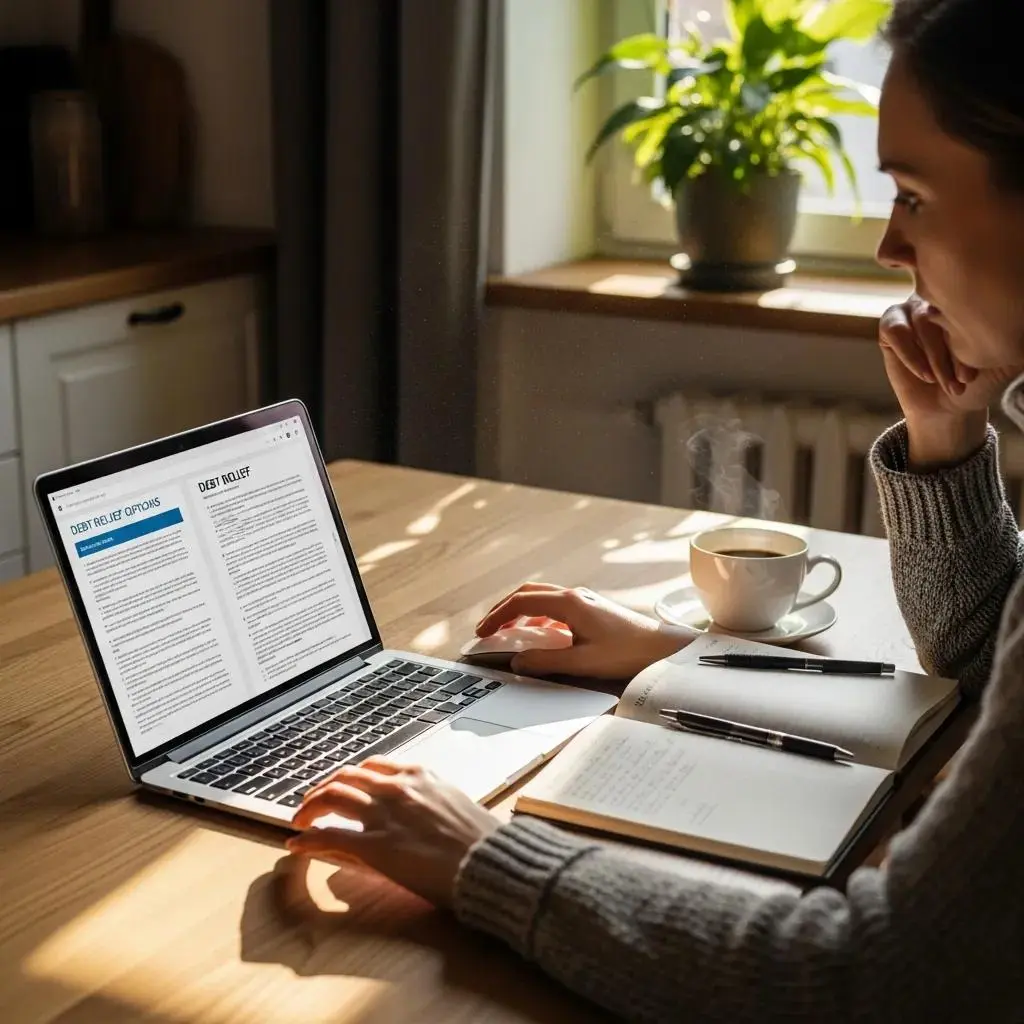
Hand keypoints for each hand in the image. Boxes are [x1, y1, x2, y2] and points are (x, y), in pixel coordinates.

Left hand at [287, 758, 499, 907]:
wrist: (489, 863)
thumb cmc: (481, 840)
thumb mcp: (453, 806)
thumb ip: (428, 800)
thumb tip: (411, 809)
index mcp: (420, 775)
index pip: (372, 766)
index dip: (351, 777)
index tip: (342, 786)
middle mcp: (398, 787)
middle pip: (346, 776)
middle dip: (323, 788)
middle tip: (311, 803)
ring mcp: (385, 815)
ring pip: (333, 795)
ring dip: (310, 806)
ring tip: (300, 819)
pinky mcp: (376, 846)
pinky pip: (330, 835)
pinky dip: (309, 837)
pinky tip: (297, 844)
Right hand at [475, 582, 689, 678]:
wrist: (663, 648)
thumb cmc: (628, 653)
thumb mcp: (583, 662)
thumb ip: (546, 662)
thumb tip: (517, 661)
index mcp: (569, 603)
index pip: (521, 601)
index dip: (497, 616)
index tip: (481, 632)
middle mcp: (574, 595)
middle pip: (528, 592)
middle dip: (504, 608)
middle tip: (487, 628)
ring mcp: (584, 600)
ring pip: (542, 597)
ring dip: (520, 611)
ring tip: (507, 630)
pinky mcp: (591, 608)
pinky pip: (555, 606)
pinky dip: (537, 616)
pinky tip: (538, 634)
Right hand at [879, 296, 1021, 465]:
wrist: (949, 407)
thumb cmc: (979, 380)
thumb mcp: (1003, 357)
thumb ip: (1013, 332)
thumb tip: (1018, 316)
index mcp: (970, 296)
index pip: (973, 301)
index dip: (976, 336)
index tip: (977, 373)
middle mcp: (940, 296)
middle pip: (947, 308)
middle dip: (957, 349)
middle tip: (966, 379)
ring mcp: (914, 308)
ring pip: (923, 321)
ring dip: (937, 357)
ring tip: (949, 383)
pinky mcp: (891, 325)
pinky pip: (897, 331)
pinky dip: (912, 356)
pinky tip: (925, 375)